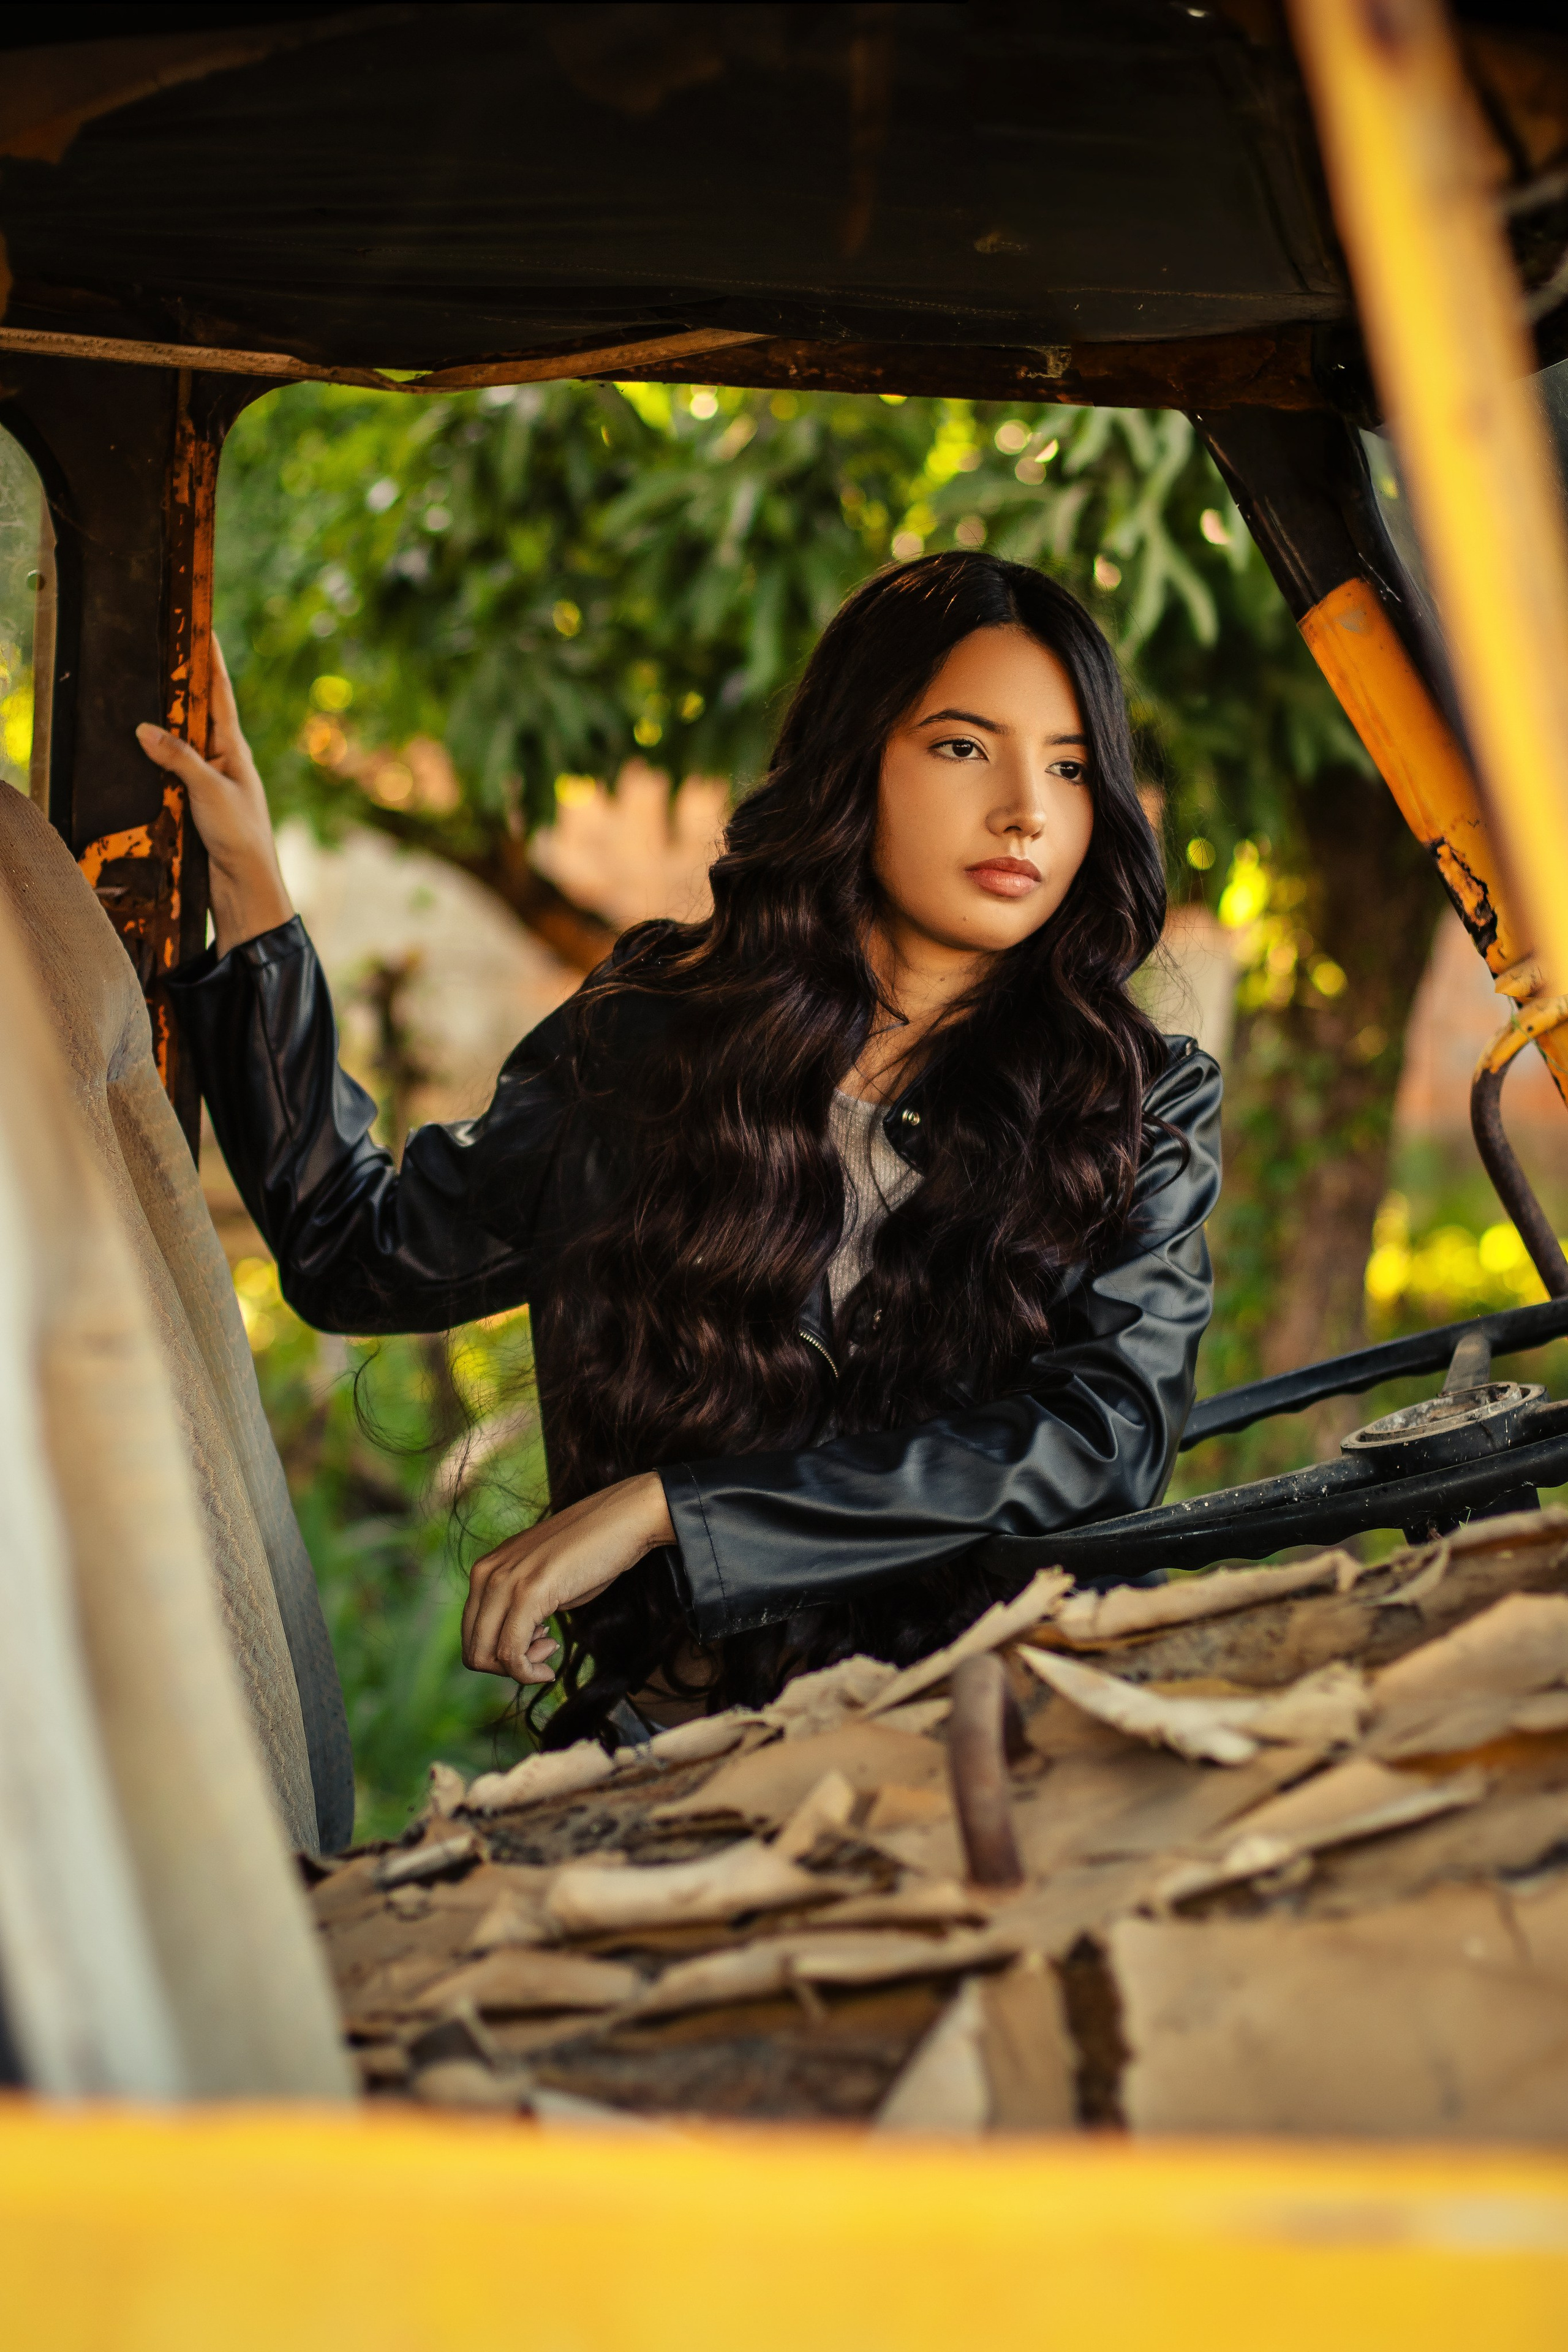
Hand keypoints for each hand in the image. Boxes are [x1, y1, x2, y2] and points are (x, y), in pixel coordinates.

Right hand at [135, 635, 294, 955]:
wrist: (246, 887)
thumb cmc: (240, 837)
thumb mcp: (209, 791)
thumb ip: (178, 758)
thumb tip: (144, 728)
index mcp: (234, 749)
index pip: (219, 694)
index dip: (210, 661)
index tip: (204, 629)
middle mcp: (223, 760)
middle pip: (196, 714)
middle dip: (181, 685)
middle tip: (164, 648)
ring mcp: (210, 782)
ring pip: (182, 743)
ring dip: (166, 721)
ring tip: (146, 689)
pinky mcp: (195, 804)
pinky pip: (172, 772)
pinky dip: (157, 758)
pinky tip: (141, 749)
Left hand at [462, 1473, 675, 1685]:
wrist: (623, 1519)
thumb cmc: (592, 1553)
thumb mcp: (544, 1582)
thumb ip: (521, 1608)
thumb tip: (512, 1648)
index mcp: (486, 1570)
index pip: (472, 1633)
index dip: (502, 1655)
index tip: (538, 1643)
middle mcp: (485, 1574)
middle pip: (473, 1650)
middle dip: (507, 1667)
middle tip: (545, 1651)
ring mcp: (504, 1582)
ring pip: (485, 1656)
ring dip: (519, 1669)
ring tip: (550, 1648)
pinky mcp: (527, 1594)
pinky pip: (511, 1654)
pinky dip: (528, 1672)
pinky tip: (551, 1660)